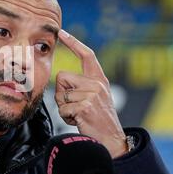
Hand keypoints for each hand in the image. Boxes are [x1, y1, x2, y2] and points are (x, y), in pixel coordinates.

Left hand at [55, 29, 126, 157]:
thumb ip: (81, 87)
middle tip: (74, 107)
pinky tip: (79, 121)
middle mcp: (97, 83)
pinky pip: (62, 108)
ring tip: (79, 115)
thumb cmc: (98, 121)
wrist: (111, 141)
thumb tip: (61, 80)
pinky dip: (66, 118)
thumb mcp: (94, 98)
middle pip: (62, 76)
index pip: (87, 55)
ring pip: (60, 94)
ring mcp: (92, 94)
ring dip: (64, 108)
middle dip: (61, 93)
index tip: (62, 32)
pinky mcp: (85, 106)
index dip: (74, 42)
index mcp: (99, 79)